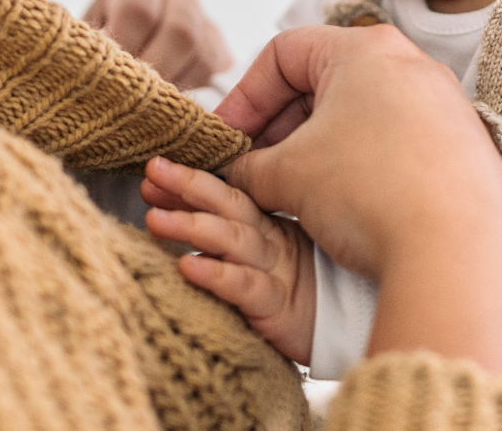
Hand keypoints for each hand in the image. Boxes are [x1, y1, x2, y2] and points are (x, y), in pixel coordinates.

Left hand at [83, 0, 232, 89]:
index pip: (138, 12)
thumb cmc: (101, 48)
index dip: (125, 48)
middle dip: (156, 73)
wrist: (135, 49)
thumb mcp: (88, 40)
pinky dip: (193, 92)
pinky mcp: (221, 49)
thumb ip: (88, 47)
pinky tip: (170, 104)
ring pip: (202, 55)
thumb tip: (83, 64)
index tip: (109, 77)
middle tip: (133, 101)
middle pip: (180, 33)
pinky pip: (216, 72)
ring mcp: (204, 22)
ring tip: (150, 107)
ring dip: (176, 86)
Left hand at [141, 156, 315, 362]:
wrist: (347, 333)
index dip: (193, 180)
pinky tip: (188, 266)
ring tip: (155, 218)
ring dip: (192, 225)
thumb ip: (230, 238)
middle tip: (153, 170)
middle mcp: (271, 242)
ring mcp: (275, 270)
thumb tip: (176, 218)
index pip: (229, 193)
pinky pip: (244, 286)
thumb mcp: (263, 261)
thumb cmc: (299, 299)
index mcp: (268, 226)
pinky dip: (216, 275)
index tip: (156, 168)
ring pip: (234, 240)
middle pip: (230, 204)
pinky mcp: (277, 305)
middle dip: (190, 185)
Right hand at [210, 24, 501, 398]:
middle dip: (277, 129)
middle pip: (321, 84)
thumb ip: (250, 169)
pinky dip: (356, 169)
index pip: (282, 54)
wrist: (461, 249)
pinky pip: (393, 146)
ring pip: (357, 118)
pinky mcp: (460, 149)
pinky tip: (339, 210)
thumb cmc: (372, 191)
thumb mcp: (288, 175)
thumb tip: (237, 176)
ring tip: (290, 196)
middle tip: (251, 171)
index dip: (242, 98)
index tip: (224, 142)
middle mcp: (410, 65)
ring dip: (314, 152)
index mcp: (365, 49)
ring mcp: (442, 106)